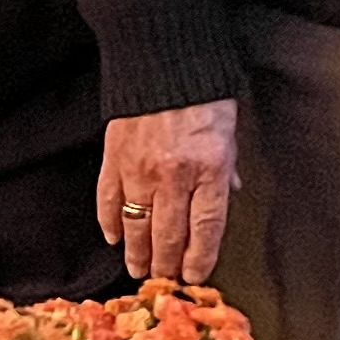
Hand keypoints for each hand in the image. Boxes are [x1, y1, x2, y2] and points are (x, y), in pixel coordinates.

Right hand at [100, 101, 237, 281]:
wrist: (162, 60)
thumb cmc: (202, 94)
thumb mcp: (229, 132)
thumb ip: (227, 169)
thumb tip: (230, 195)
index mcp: (209, 169)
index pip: (205, 229)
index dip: (199, 259)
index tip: (196, 276)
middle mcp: (174, 176)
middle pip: (169, 235)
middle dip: (167, 264)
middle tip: (165, 279)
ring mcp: (140, 170)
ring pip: (137, 226)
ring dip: (138, 253)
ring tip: (138, 270)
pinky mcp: (114, 159)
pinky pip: (108, 200)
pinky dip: (110, 222)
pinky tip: (114, 237)